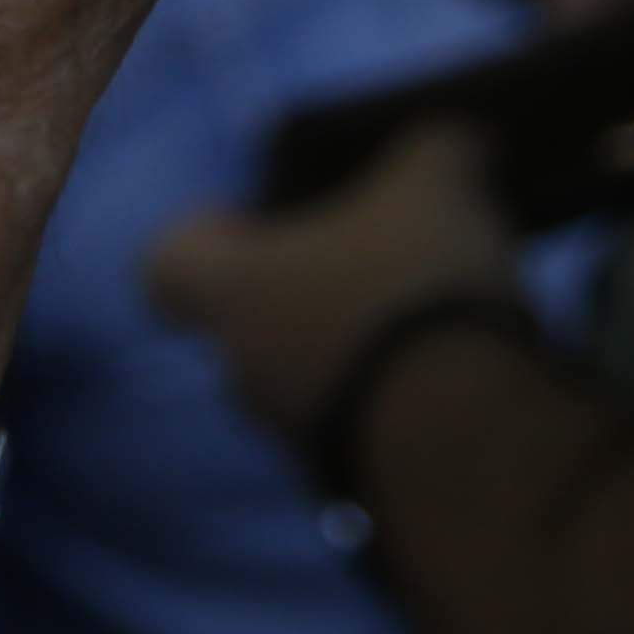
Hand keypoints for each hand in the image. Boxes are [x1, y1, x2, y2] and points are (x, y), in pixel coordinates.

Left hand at [142, 118, 517, 443]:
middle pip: (251, 321)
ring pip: (309, 378)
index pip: (169, 263)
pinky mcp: (357, 485)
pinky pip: (364, 428)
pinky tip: (464, 371)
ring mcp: (294, 439)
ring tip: (437, 313)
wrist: (459, 445)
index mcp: (228, 287)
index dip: (208, 234)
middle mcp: (244, 369)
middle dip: (309, 290)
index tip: (248, 217)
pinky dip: (401, 401)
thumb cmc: (411, 289)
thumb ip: (435, 152)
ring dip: (359, 349)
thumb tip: (454, 148)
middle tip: (376, 255)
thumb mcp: (436, 182)